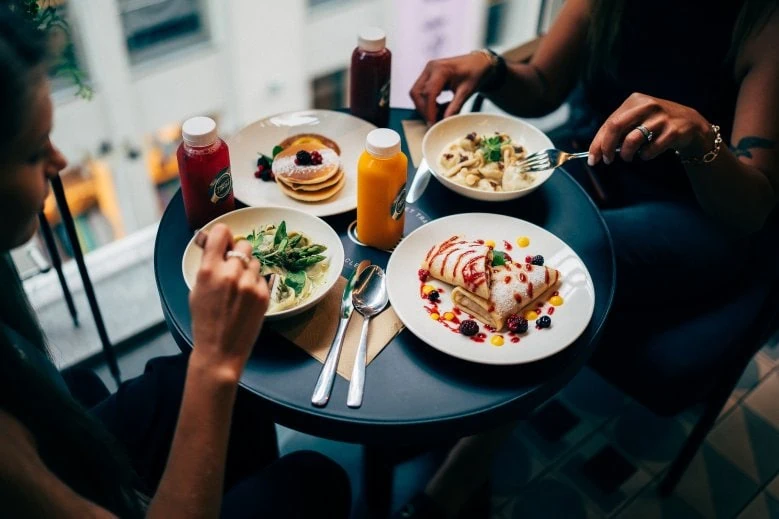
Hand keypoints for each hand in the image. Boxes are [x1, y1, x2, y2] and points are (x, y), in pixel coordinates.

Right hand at [189, 224, 268, 381]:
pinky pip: (262, 277)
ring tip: (239, 288)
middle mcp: (231, 273)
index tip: (223, 242)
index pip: (222, 232)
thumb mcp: (197, 289)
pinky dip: (256, 284)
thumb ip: (207, 264)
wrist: (221, 350)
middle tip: (232, 268)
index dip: (223, 236)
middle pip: (243, 244)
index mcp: (209, 270)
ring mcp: (250, 283)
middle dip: (238, 253)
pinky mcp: (264, 294)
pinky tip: (247, 299)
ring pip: (254, 261)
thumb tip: (213, 243)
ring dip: (248, 269)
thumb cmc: (205, 321)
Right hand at [410, 53, 492, 124]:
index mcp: (441, 69)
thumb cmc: (475, 73)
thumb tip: (444, 121)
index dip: (429, 110)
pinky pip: (421, 91)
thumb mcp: (467, 91)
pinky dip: (427, 102)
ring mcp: (428, 71)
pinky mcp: (428, 75)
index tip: (432, 123)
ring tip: (439, 113)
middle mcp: (431, 68)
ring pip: (416, 93)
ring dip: (424, 106)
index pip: (429, 93)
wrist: (478, 63)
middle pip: (417, 93)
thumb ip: (455, 106)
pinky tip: (439, 106)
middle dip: (423, 109)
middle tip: (433, 120)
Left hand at [588, 92, 712, 164]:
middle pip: (615, 127)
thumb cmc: (656, 123)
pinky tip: (647, 153)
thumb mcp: (638, 118)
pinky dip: (645, 156)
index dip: (598, 143)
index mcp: (635, 100)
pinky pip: (650, 150)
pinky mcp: (672, 131)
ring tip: (628, 157)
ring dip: (626, 154)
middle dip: (606, 147)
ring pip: (632, 140)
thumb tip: (598, 149)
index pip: (609, 123)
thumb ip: (620, 130)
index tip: (593, 159)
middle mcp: (647, 105)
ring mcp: (661, 117)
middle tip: (607, 160)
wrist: (691, 123)